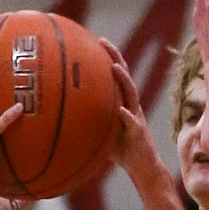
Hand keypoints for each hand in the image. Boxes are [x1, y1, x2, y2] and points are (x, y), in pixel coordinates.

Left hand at [103, 43, 161, 186]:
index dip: (108, 57)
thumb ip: (91, 120)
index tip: (96, 41)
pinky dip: (127, 116)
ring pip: (132, 94)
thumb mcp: (103, 131)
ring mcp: (137, 118)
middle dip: (115, 57)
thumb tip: (65, 115)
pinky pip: (133, 123)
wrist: (143, 168)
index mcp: (124, 103)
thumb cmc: (121, 151)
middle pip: (124, 76)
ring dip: (124, 80)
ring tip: (115, 67)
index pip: (116, 76)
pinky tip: (121, 110)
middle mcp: (132, 106)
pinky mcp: (140, 134)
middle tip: (103, 42)